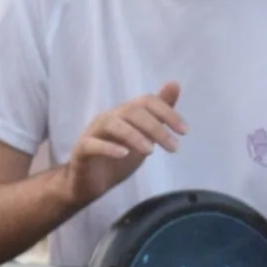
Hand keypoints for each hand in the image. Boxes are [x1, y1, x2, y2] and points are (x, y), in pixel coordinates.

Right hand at [64, 82, 184, 207]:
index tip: (184, 131)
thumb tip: (175, 83)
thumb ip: (158, 114)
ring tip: (151, 151)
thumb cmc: (118, 156)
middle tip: (174, 147)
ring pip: (113, 124)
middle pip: (132, 111)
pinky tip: (124, 154)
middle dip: (156, 127)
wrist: (88, 183)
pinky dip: (109, 147)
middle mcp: (109, 118)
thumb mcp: (144, 136)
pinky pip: (93, 144)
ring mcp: (93, 132)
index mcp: (125, 114)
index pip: (147, 101)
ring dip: (134, 135)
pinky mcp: (82, 150)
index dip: (167, 113)